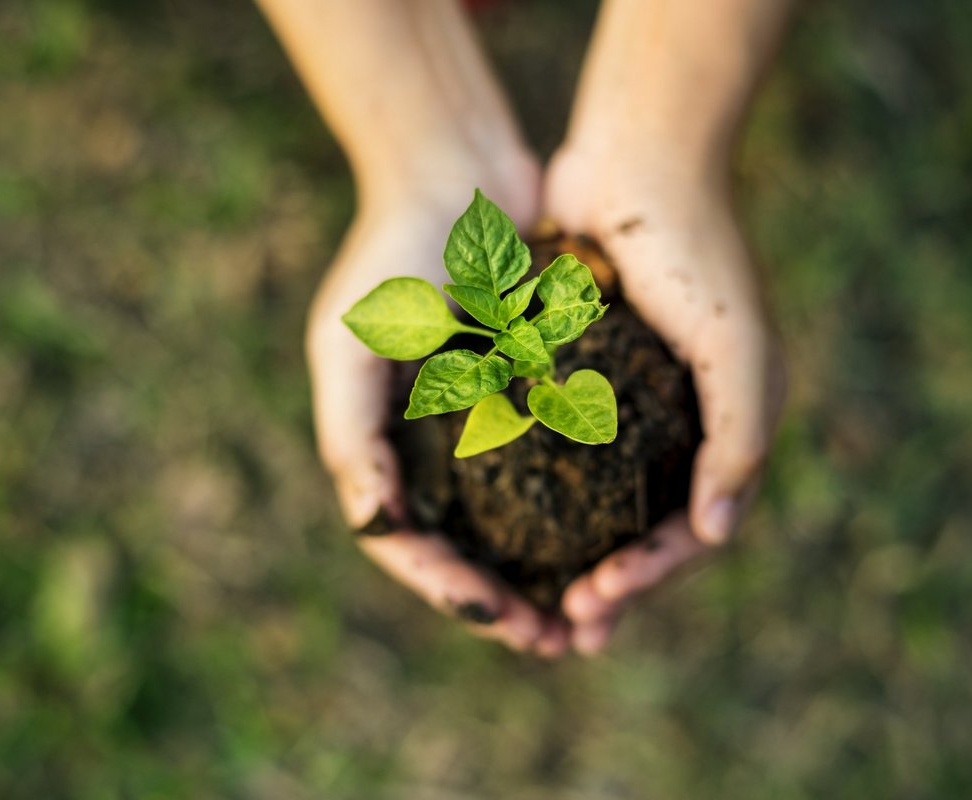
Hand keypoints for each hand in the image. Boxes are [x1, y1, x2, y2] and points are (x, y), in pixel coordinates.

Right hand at [305, 162, 572, 656]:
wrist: (457, 172)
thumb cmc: (392, 255)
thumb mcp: (351, 344)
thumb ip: (352, 437)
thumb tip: (376, 525)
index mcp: (385, 447)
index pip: (411, 545)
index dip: (453, 592)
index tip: (505, 619)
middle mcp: (436, 446)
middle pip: (470, 550)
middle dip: (510, 603)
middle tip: (560, 642)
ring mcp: (488, 423)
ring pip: (521, 523)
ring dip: (552, 573)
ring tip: (595, 612)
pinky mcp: (538, 394)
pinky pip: (562, 467)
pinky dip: (584, 509)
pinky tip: (619, 538)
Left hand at [543, 146, 787, 653]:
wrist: (641, 156)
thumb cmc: (698, 251)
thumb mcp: (737, 348)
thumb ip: (739, 440)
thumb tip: (716, 533)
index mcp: (724, 428)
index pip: (691, 531)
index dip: (648, 577)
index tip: (595, 604)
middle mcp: (681, 425)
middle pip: (645, 531)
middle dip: (611, 586)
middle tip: (565, 633)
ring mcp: (632, 404)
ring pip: (601, 504)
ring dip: (574, 556)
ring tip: (537, 602)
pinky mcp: (583, 376)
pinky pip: (564, 452)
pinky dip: (544, 494)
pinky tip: (507, 526)